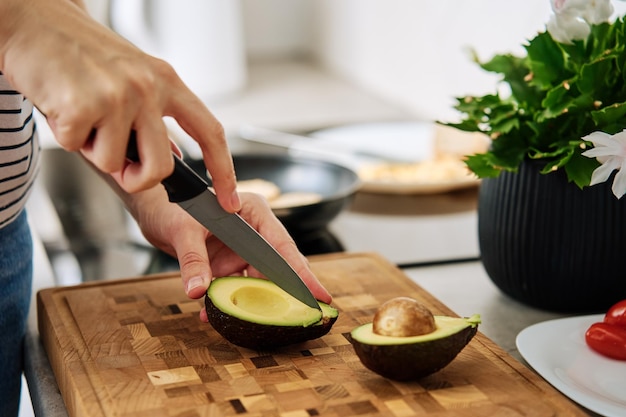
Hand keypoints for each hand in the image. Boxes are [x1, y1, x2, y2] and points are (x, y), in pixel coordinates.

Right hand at [0, 0, 239, 210]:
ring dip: (94, 149)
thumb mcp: (135, 77)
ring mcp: (117, 96)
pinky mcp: (82, 106)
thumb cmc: (82, 53)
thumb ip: (155, 118)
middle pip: (162, 167)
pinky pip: (78, 149)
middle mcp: (148, 88)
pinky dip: (66, 136)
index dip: (224, 170)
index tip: (229, 197)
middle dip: (138, 178)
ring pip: (115, 163)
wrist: (34, 22)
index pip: (210, 132)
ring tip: (82, 113)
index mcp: (167, 81)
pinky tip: (63, 106)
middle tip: (119, 163)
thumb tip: (173, 158)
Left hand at [124, 187, 331, 320]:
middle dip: (285, 294)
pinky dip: (226, 302)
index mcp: (253, 211)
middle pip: (277, 267)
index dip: (301, 274)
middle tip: (306, 317)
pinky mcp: (229, 263)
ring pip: (257, 281)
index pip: (282, 246)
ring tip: (252, 324)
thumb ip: (193, 260)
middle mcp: (253, 230)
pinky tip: (211, 315)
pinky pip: (235, 287)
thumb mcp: (183, 231)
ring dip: (250, 303)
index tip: (320, 295)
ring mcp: (242, 249)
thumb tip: (198, 292)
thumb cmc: (172, 208)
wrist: (155, 212)